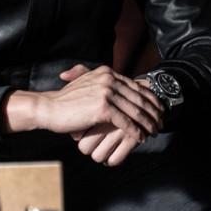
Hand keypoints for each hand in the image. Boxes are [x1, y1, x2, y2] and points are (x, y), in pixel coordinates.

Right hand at [1, 65, 163, 166]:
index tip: (159, 109)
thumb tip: (120, 87)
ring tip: (154, 132)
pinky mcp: (103, 108)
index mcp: (107, 72)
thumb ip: (103, 82)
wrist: (49, 108)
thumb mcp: (87, 84)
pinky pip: (125, 122)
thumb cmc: (67, 101)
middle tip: (161, 122)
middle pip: (139, 98)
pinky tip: (141, 138)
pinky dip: (135, 131)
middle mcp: (109, 79)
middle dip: (153, 112)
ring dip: (147, 123)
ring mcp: (106, 92)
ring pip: (135, 111)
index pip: (136, 85)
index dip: (150, 98)